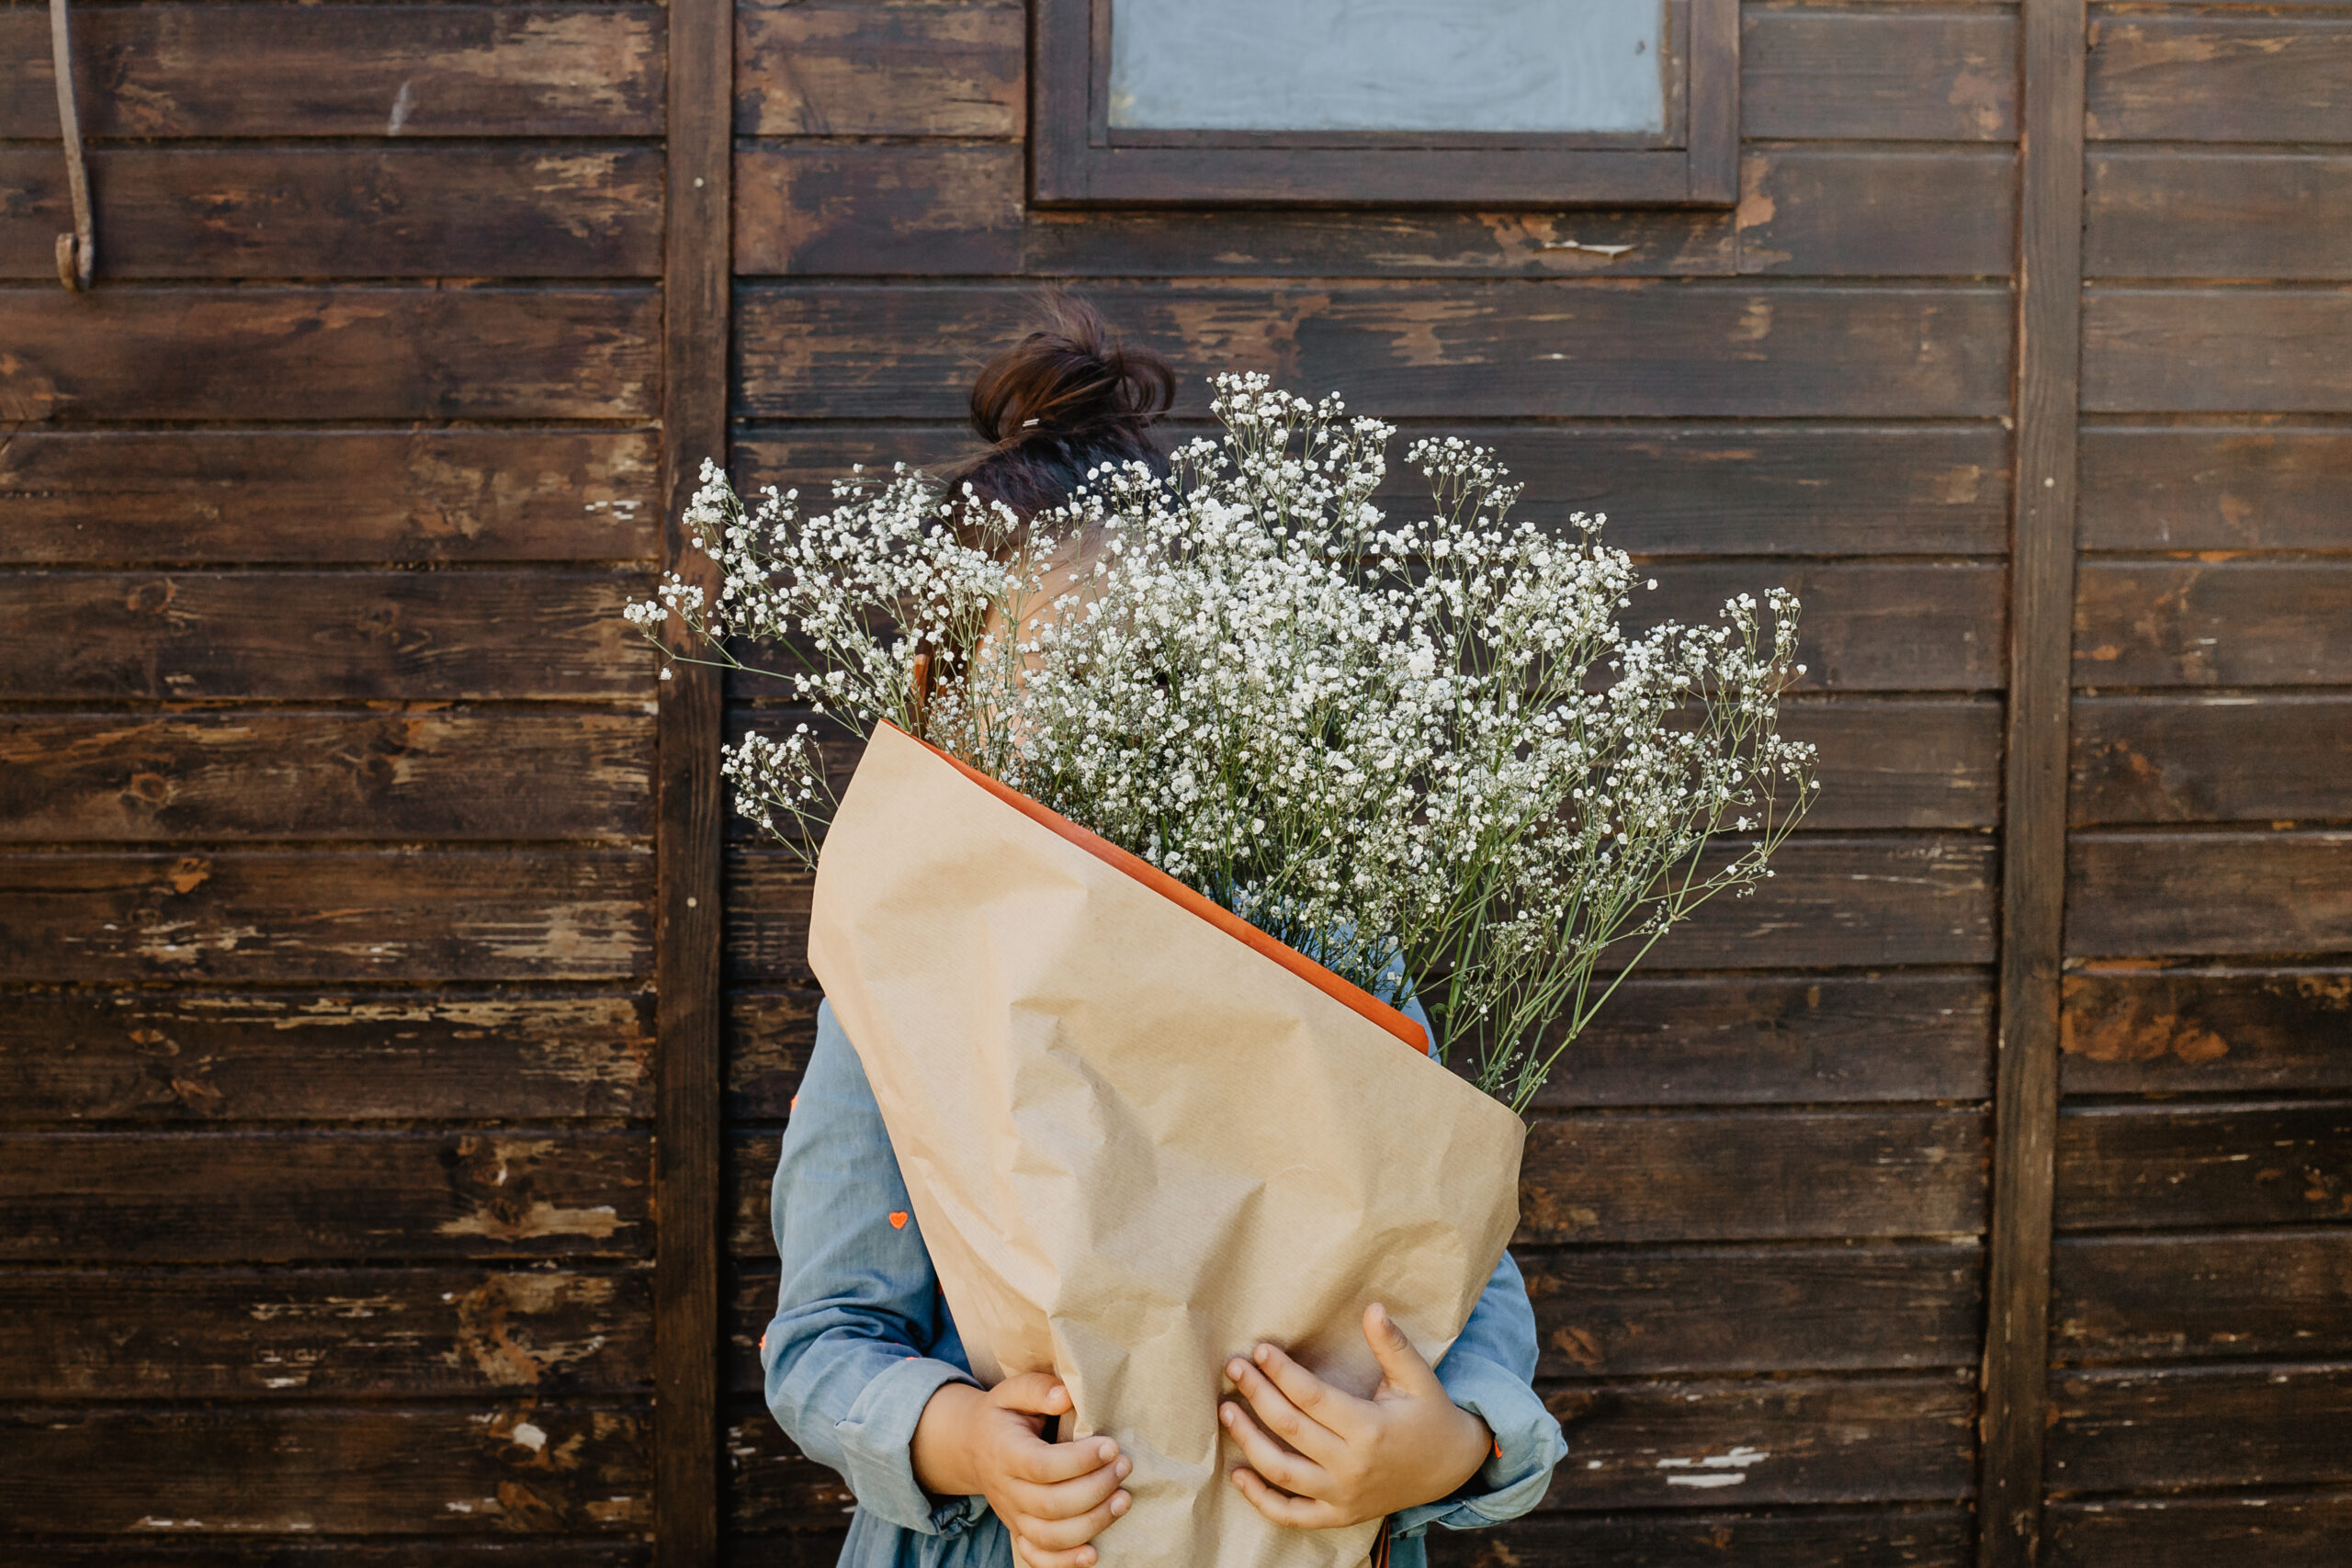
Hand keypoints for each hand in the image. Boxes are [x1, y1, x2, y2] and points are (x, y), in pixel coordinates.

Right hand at [911, 1372, 1131, 1567]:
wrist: (970, 1447)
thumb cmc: (1001, 1416)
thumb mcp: (1011, 1391)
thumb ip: (1037, 1389)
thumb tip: (1065, 1397)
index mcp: (1004, 1452)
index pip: (1043, 1466)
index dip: (1080, 1461)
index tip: (1112, 1446)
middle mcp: (1006, 1490)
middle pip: (1051, 1505)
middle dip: (1095, 1490)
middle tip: (1125, 1467)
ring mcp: (1012, 1516)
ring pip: (1049, 1536)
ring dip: (1091, 1524)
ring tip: (1123, 1501)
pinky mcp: (1018, 1532)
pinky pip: (1037, 1557)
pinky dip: (1063, 1562)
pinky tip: (1092, 1555)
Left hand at [1220, 1303, 1490, 1529]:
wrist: (1451, 1469)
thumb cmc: (1430, 1415)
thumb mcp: (1418, 1377)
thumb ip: (1392, 1345)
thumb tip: (1373, 1308)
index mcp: (1370, 1429)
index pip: (1311, 1397)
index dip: (1282, 1372)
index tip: (1260, 1349)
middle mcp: (1352, 1466)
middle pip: (1289, 1429)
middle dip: (1256, 1394)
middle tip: (1233, 1368)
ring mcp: (1343, 1495)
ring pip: (1282, 1472)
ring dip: (1248, 1441)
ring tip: (1227, 1410)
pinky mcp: (1338, 1515)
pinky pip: (1292, 1514)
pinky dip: (1261, 1499)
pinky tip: (1237, 1474)